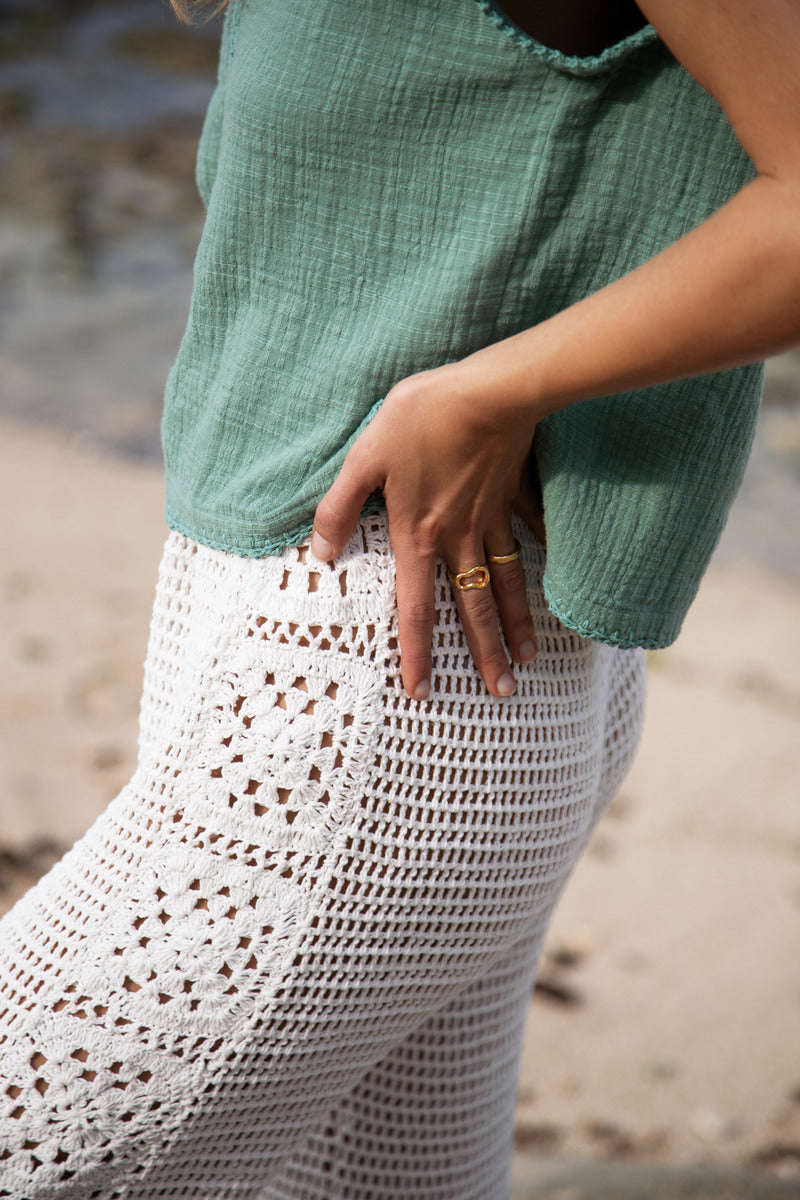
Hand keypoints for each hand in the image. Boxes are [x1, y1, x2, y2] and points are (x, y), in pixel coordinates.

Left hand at [311, 361, 541, 699]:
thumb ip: (340, 506)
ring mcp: (492, 519)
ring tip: (530, 658)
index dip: (417, 652)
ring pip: (506, 584)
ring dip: (517, 624)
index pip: (416, 608)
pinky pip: (527, 536)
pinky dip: (539, 560)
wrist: (489, 390)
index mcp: (419, 535)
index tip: (421, 692)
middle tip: (502, 693)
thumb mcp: (366, 458)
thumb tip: (320, 550)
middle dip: (486, 655)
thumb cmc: (421, 419)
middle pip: (473, 609)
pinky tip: (551, 579)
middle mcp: (459, 538)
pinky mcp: (513, 496)